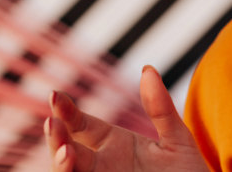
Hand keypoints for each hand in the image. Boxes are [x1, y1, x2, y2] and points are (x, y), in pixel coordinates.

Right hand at [45, 65, 207, 170]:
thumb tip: (147, 69)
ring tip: (67, 152)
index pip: (83, 125)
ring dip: (61, 165)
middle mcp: (103, 165)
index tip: (56, 95)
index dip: (67, 111)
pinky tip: (71, 170)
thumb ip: (161, 108)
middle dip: (57, 138)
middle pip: (67, 150)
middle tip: (53, 124)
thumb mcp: (177, 139)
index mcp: (115, 144)